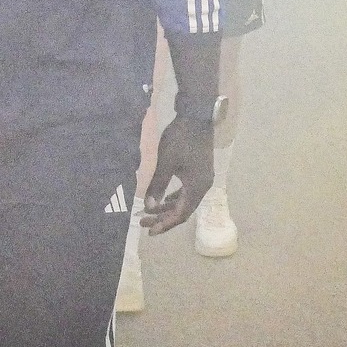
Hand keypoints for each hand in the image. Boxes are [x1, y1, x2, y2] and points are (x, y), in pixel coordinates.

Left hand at [142, 114, 213, 233]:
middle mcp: (203, 187)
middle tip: (142, 222)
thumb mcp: (165, 162)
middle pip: (183, 210)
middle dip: (162, 217)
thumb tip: (149, 207)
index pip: (180, 214)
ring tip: (149, 212)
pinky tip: (163, 199)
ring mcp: (203, 178)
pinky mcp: (200, 171)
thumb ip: (157, 185)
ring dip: (167, 207)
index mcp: (197, 188)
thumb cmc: (181, 138)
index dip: (164, 224)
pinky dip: (174, 197)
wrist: (197, 115)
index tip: (149, 231)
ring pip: (184, 200)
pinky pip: (186, 191)